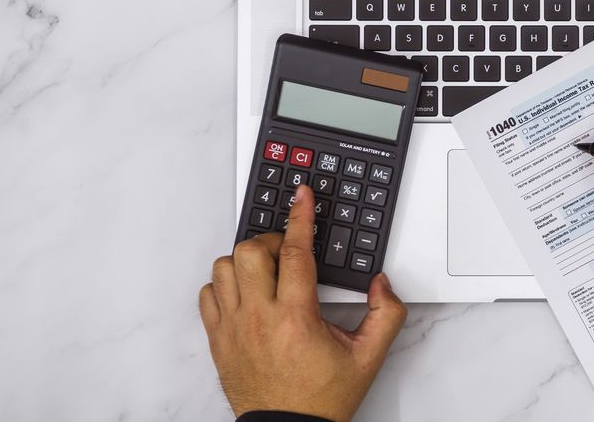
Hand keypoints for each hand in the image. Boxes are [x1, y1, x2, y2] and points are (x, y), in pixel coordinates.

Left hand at [199, 185, 406, 421]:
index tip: (302, 195)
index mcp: (297, 318)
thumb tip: (381, 282)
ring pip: (224, 267)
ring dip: (245, 261)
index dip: (299, 217)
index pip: (293, 252)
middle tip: (288, 250)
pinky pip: (207, 294)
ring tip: (265, 271)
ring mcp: (233, 328)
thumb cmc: (321, 399)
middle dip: (271, 240)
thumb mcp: (369, 357)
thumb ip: (386, 314)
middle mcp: (259, 318)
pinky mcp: (217, 340)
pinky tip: (244, 293)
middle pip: (251, 251)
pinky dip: (223, 284)